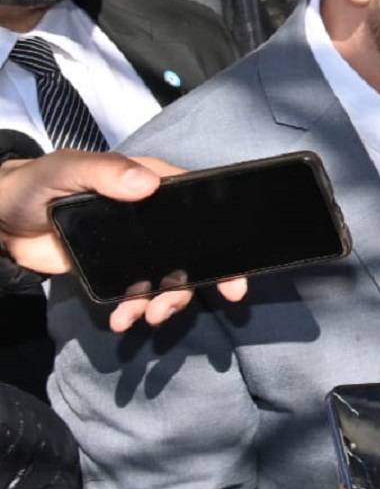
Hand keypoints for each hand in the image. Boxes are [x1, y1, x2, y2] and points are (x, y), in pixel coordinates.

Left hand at [0, 151, 247, 330]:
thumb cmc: (34, 184)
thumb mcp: (65, 170)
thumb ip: (104, 171)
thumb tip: (147, 184)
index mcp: (149, 183)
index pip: (198, 203)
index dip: (222, 230)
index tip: (235, 264)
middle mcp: (151, 215)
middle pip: (192, 247)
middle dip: (201, 279)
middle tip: (210, 299)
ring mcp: (136, 246)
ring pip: (169, 275)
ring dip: (166, 300)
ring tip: (146, 317)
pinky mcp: (116, 270)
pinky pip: (139, 291)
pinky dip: (137, 308)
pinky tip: (123, 318)